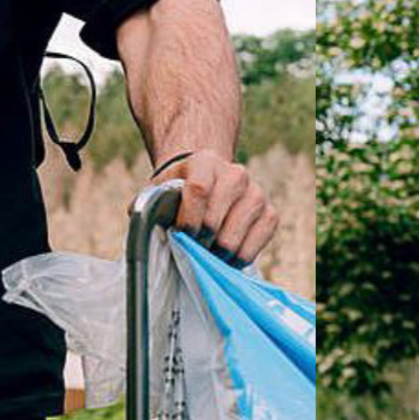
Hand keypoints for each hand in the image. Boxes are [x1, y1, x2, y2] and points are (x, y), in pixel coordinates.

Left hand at [152, 152, 276, 266]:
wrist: (207, 182)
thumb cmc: (177, 193)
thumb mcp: (158, 192)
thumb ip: (149, 209)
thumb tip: (148, 235)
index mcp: (206, 162)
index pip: (199, 190)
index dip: (188, 218)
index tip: (179, 236)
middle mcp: (236, 174)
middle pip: (217, 218)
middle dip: (200, 241)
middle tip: (190, 249)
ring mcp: (257, 193)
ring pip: (235, 235)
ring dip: (217, 252)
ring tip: (205, 254)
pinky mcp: (270, 213)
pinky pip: (256, 243)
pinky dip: (239, 256)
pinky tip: (225, 256)